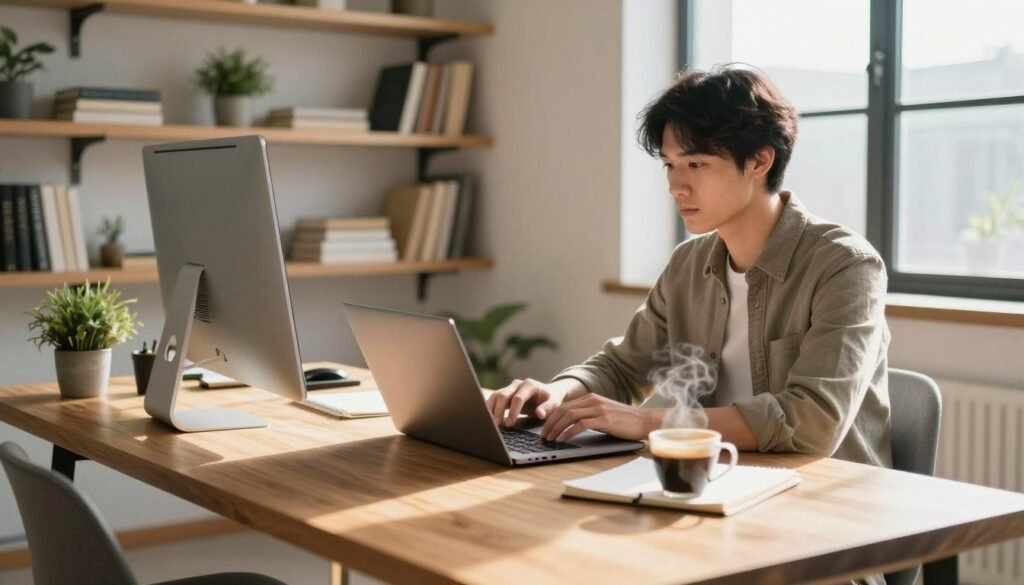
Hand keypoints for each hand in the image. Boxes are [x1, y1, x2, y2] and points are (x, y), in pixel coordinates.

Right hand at [486, 378, 570, 426]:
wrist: (549, 393)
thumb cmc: (552, 399)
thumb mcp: (555, 403)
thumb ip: (547, 408)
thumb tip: (539, 413)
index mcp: (530, 385)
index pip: (518, 398)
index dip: (513, 411)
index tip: (510, 423)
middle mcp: (518, 384)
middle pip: (503, 395)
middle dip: (499, 410)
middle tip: (497, 425)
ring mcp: (510, 388)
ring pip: (496, 396)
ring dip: (492, 409)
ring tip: (491, 423)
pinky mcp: (505, 393)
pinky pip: (494, 399)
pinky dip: (490, 408)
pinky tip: (489, 419)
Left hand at [541, 393, 662, 441]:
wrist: (645, 421)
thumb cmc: (626, 421)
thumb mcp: (604, 414)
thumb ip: (590, 416)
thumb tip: (571, 426)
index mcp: (591, 398)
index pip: (565, 406)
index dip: (552, 417)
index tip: (545, 428)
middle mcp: (593, 401)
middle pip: (563, 410)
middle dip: (550, 423)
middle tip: (543, 436)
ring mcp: (598, 409)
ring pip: (569, 416)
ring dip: (556, 428)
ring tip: (550, 439)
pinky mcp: (604, 419)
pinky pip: (580, 425)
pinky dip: (569, 433)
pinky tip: (563, 440)